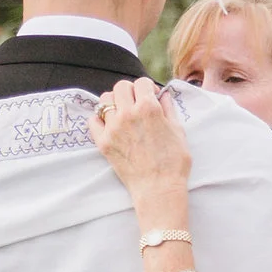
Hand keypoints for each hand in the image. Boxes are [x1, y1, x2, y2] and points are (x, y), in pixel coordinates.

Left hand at [90, 79, 191, 212]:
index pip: (141, 82)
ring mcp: (113, 128)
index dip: (147, 88)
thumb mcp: (179, 131)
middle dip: (130, 91)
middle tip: (135, 102)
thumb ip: (169, 108)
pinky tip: (109, 125)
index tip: (150, 96)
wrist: (158, 188)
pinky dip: (99, 119)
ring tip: (122, 112)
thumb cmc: (173, 162)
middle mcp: (128, 114)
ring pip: (104, 100)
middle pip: (120, 87)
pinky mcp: (103, 142)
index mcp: (149, 108)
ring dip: (114, 102)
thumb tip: (163, 94)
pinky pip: (93, 120)